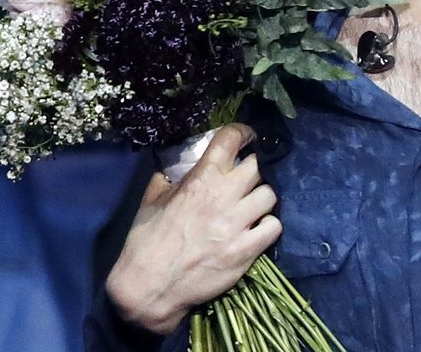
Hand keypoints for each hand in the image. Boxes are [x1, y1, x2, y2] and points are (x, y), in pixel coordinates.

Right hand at [106, 124, 280, 334]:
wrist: (148, 288)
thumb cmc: (146, 242)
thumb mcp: (151, 201)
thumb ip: (169, 178)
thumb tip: (181, 164)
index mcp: (199, 181)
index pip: (230, 140)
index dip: (242, 133)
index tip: (247, 137)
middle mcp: (222, 197)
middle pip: (257, 166)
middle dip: (252, 169)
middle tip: (245, 179)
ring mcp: (237, 224)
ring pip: (269, 194)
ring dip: (261, 198)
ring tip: (250, 206)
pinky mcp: (246, 250)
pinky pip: (274, 226)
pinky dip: (268, 225)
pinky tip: (256, 229)